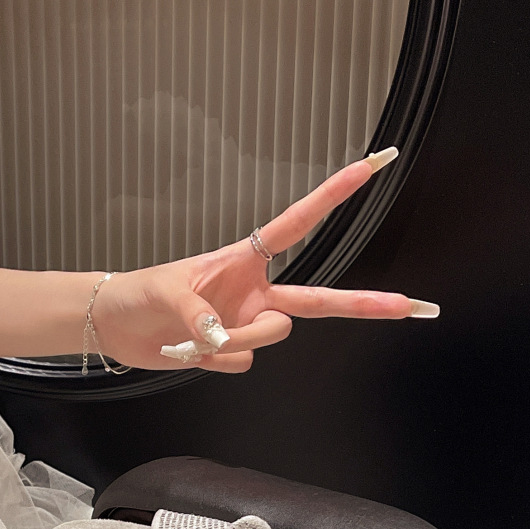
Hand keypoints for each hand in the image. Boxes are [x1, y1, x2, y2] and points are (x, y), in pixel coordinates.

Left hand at [88, 151, 436, 372]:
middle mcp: (256, 291)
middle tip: (412, 306)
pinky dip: (214, 360)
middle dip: (366, 303)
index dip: (334, 194)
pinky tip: (192, 349)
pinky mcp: (234, 350)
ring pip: (271, 339)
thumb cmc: (139, 292)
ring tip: (194, 334)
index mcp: (244, 258)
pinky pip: (241, 363)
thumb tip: (221, 335)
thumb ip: (198, 315)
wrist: (117, 326)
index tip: (372, 166)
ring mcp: (248, 323)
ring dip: (235, 340)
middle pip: (321, 298)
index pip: (298, 222)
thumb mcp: (165, 293)